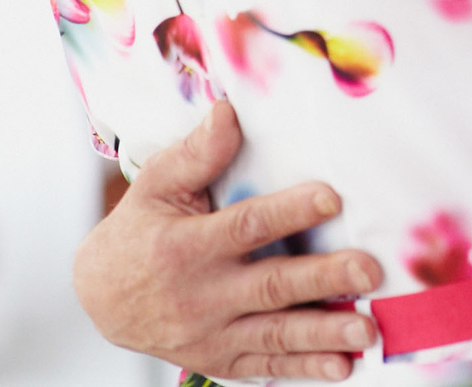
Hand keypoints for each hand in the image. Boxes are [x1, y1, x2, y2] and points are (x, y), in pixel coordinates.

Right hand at [74, 101, 380, 380]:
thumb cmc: (140, 230)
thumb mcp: (156, 186)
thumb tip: (229, 111)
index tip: (333, 198)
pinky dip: (304, 370)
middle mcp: (201, 295)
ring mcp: (211, 334)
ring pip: (275, 334)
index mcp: (187, 246)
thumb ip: (196, 153)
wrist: (102, 298)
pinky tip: (341, 367)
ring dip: (324, 334)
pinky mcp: (219, 359)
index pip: (246, 226)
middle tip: (369, 270)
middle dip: (324, 279)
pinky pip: (266, 367)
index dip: (290, 212)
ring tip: (366, 331)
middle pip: (272, 286)